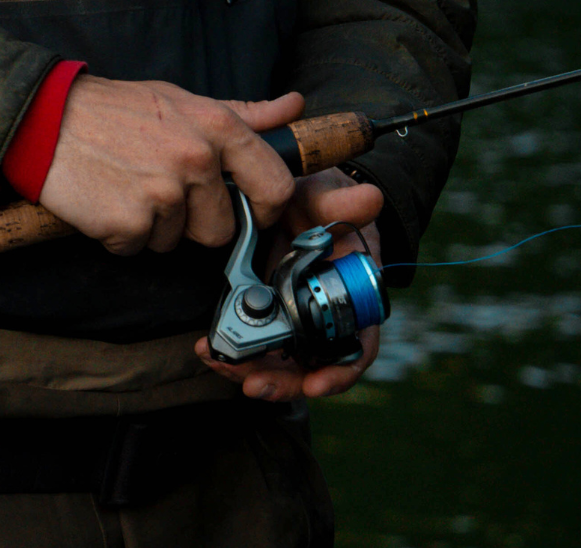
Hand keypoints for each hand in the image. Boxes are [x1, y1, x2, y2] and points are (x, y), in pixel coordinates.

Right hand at [37, 77, 302, 254]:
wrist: (48, 119)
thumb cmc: (118, 109)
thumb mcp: (183, 99)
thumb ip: (243, 112)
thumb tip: (293, 107)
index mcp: (216, 126)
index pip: (275, 186)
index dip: (265, 208)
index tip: (247, 210)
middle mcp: (196, 159)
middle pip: (223, 228)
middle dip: (195, 221)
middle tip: (160, 188)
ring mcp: (163, 193)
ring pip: (178, 241)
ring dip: (156, 227)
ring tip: (130, 187)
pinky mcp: (129, 223)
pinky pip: (140, 248)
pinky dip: (123, 234)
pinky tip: (108, 200)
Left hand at [193, 167, 385, 402]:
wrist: (295, 195)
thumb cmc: (322, 199)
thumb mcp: (328, 196)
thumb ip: (342, 201)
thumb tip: (370, 199)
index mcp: (354, 294)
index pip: (357, 347)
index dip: (339, 372)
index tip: (315, 384)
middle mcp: (327, 315)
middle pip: (312, 366)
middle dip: (282, 381)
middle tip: (252, 382)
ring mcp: (298, 318)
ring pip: (281, 363)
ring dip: (253, 371)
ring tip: (221, 364)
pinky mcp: (270, 314)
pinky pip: (257, 345)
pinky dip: (237, 353)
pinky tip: (210, 349)